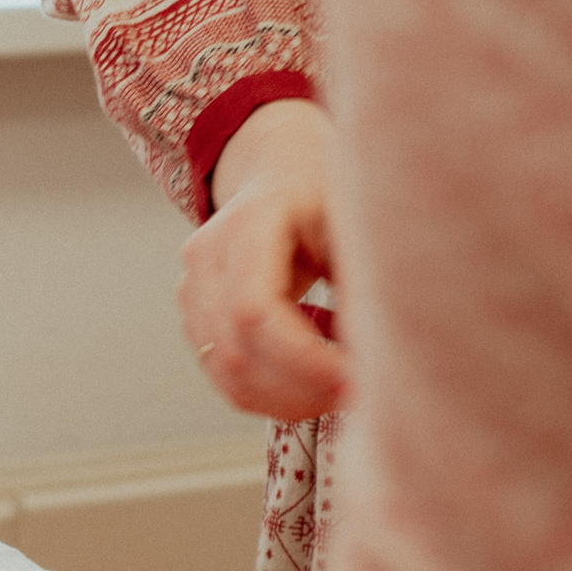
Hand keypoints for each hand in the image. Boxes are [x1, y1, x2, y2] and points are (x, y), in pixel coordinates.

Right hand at [183, 98, 348, 420]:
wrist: (278, 171)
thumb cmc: (327, 197)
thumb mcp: (355, 224)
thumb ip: (362, 284)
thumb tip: (380, 360)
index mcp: (248, 223)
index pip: (255, 311)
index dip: (303, 360)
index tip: (357, 383)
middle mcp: (206, 256)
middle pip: (236, 350)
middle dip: (301, 389)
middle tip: (360, 398)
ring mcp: (191, 288)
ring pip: (227, 372)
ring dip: (287, 399)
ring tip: (340, 388)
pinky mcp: (195, 316)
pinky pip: (224, 375)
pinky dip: (272, 393)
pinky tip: (313, 377)